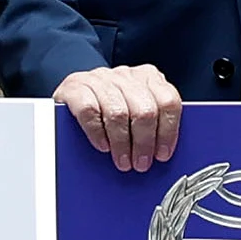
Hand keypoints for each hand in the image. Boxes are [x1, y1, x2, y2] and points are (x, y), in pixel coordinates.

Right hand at [52, 63, 182, 171]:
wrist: (72, 97)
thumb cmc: (109, 109)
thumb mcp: (135, 110)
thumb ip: (152, 123)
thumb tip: (162, 152)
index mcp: (147, 77)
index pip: (168, 101)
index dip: (168, 131)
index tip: (162, 155)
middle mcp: (125, 75)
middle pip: (144, 110)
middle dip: (144, 142)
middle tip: (141, 164)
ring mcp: (99, 79)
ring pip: (118, 113)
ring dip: (122, 143)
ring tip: (123, 161)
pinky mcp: (75, 88)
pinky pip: (90, 112)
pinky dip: (98, 133)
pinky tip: (103, 146)